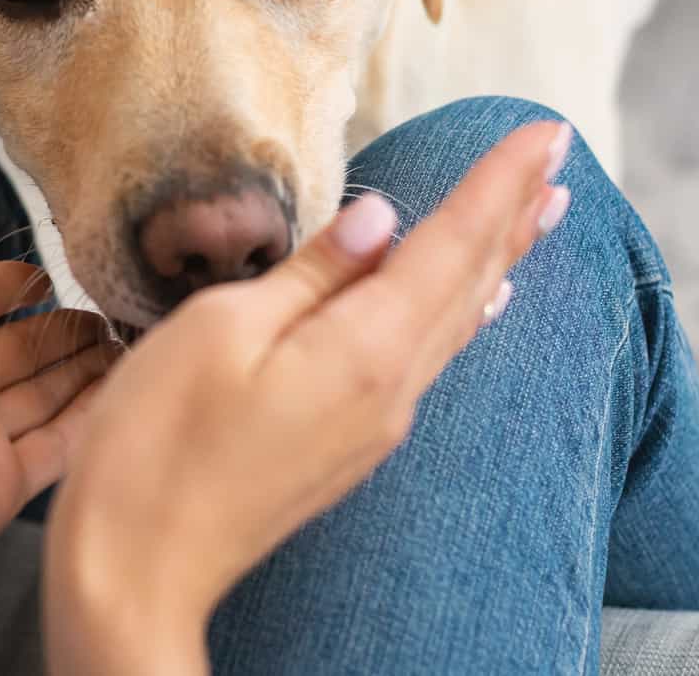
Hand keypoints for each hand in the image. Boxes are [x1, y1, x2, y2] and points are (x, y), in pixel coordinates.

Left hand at [0, 187, 116, 603]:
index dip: (11, 281)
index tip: (56, 266)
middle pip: (20, 346)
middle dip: (64, 325)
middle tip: (117, 302)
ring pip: (45, 392)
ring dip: (86, 366)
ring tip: (135, 337)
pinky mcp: (1, 487)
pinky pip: (60, 444)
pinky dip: (94, 418)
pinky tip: (131, 390)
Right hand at [43, 121, 571, 674]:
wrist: (138, 568)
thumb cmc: (157, 444)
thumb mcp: (220, 330)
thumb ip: (311, 273)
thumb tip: (382, 218)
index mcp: (361, 350)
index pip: (450, 245)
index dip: (498, 184)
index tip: (547, 132)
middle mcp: (389, 389)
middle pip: (469, 283)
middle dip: (514, 213)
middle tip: (561, 156)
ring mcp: (374, 424)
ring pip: (456, 322)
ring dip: (500, 260)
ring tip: (539, 216)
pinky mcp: (349, 444)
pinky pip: (428, 360)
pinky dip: (462, 312)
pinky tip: (478, 304)